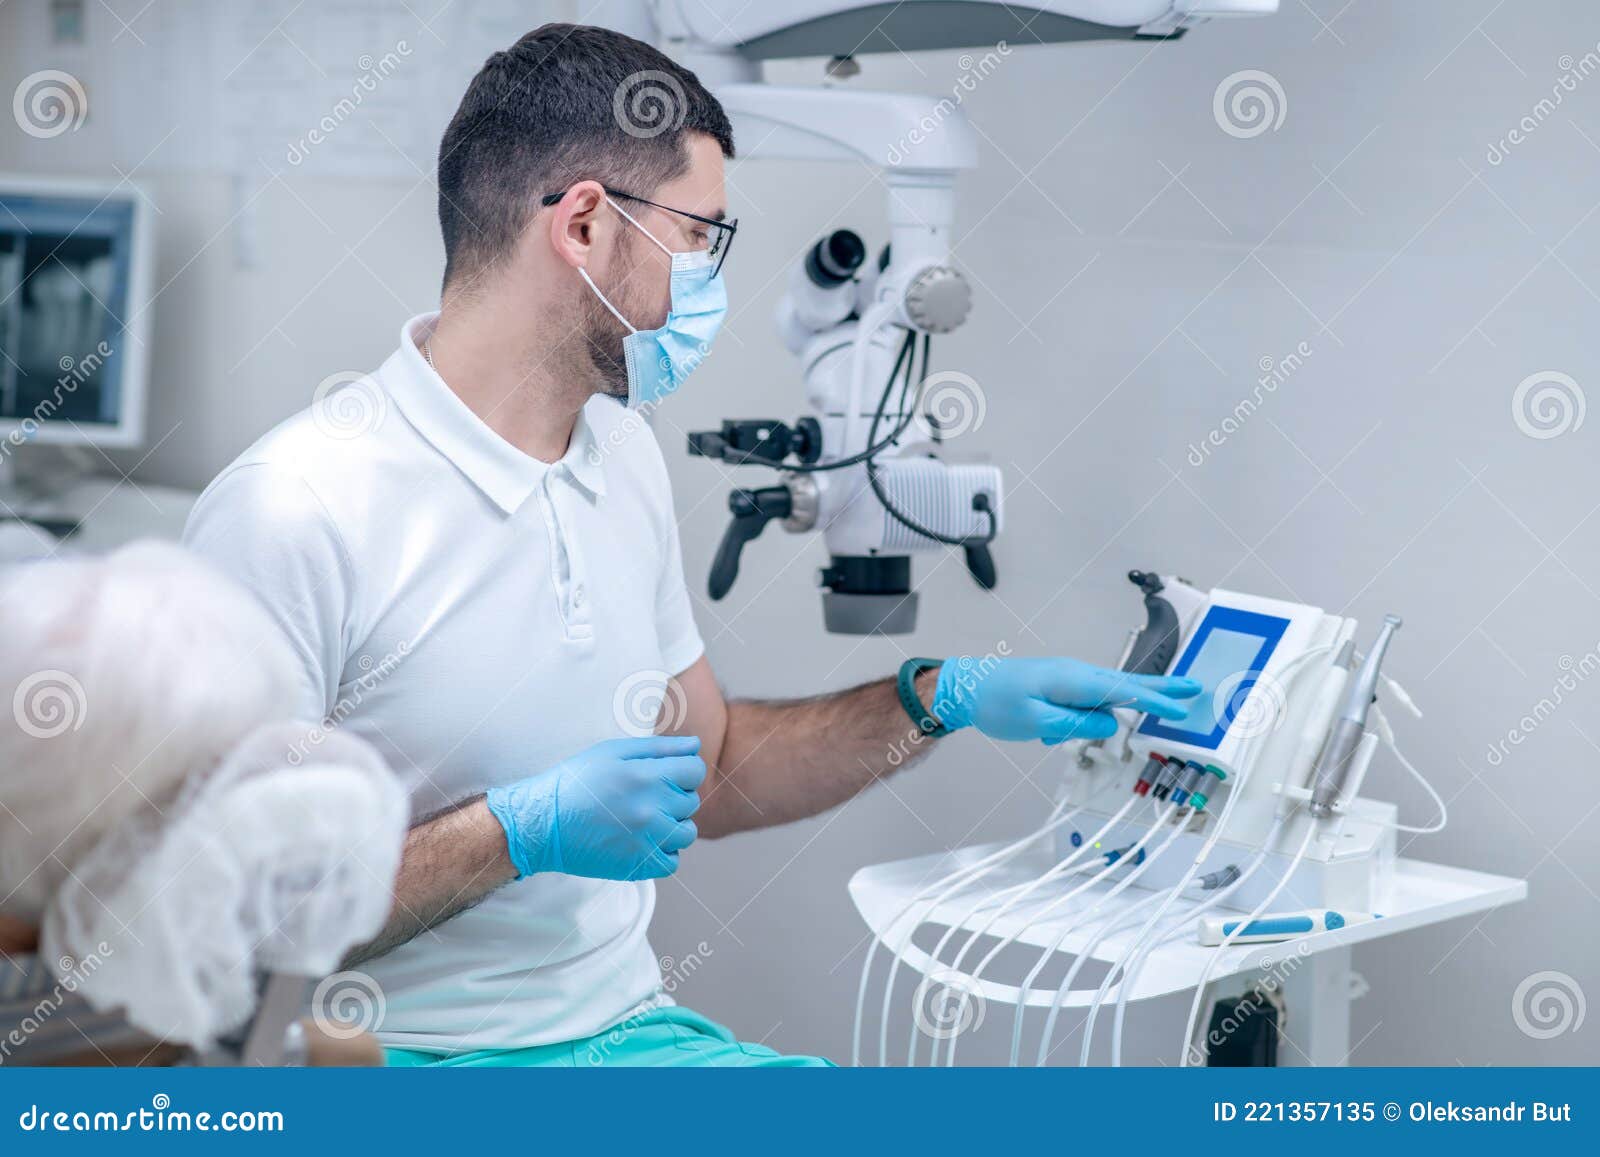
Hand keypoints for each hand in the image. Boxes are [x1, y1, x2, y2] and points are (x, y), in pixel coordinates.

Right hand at [486, 736, 703, 880]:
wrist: (541, 824)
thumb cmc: (576, 782)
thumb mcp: (612, 752)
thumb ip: (659, 747)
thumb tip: (695, 745)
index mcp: (646, 774)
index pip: (695, 770)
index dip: (683, 771)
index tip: (664, 777)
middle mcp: (651, 807)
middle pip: (691, 801)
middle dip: (674, 797)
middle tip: (643, 799)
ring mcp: (647, 839)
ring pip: (687, 833)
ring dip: (672, 827)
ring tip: (645, 822)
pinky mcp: (638, 865)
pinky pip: (672, 862)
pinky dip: (662, 854)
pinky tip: (642, 842)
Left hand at [931, 657, 1200, 743]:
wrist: (965, 686)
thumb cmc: (996, 703)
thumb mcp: (1036, 721)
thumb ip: (1076, 724)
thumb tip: (1109, 724)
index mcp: (1074, 680)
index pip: (1124, 692)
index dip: (1156, 701)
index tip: (1183, 709)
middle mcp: (1076, 674)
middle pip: (1127, 683)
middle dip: (1161, 688)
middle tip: (1194, 687)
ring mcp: (1068, 678)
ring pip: (1106, 695)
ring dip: (1108, 712)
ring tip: (1128, 709)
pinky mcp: (1059, 686)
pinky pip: (1085, 701)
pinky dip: (1083, 716)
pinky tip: (1046, 731)